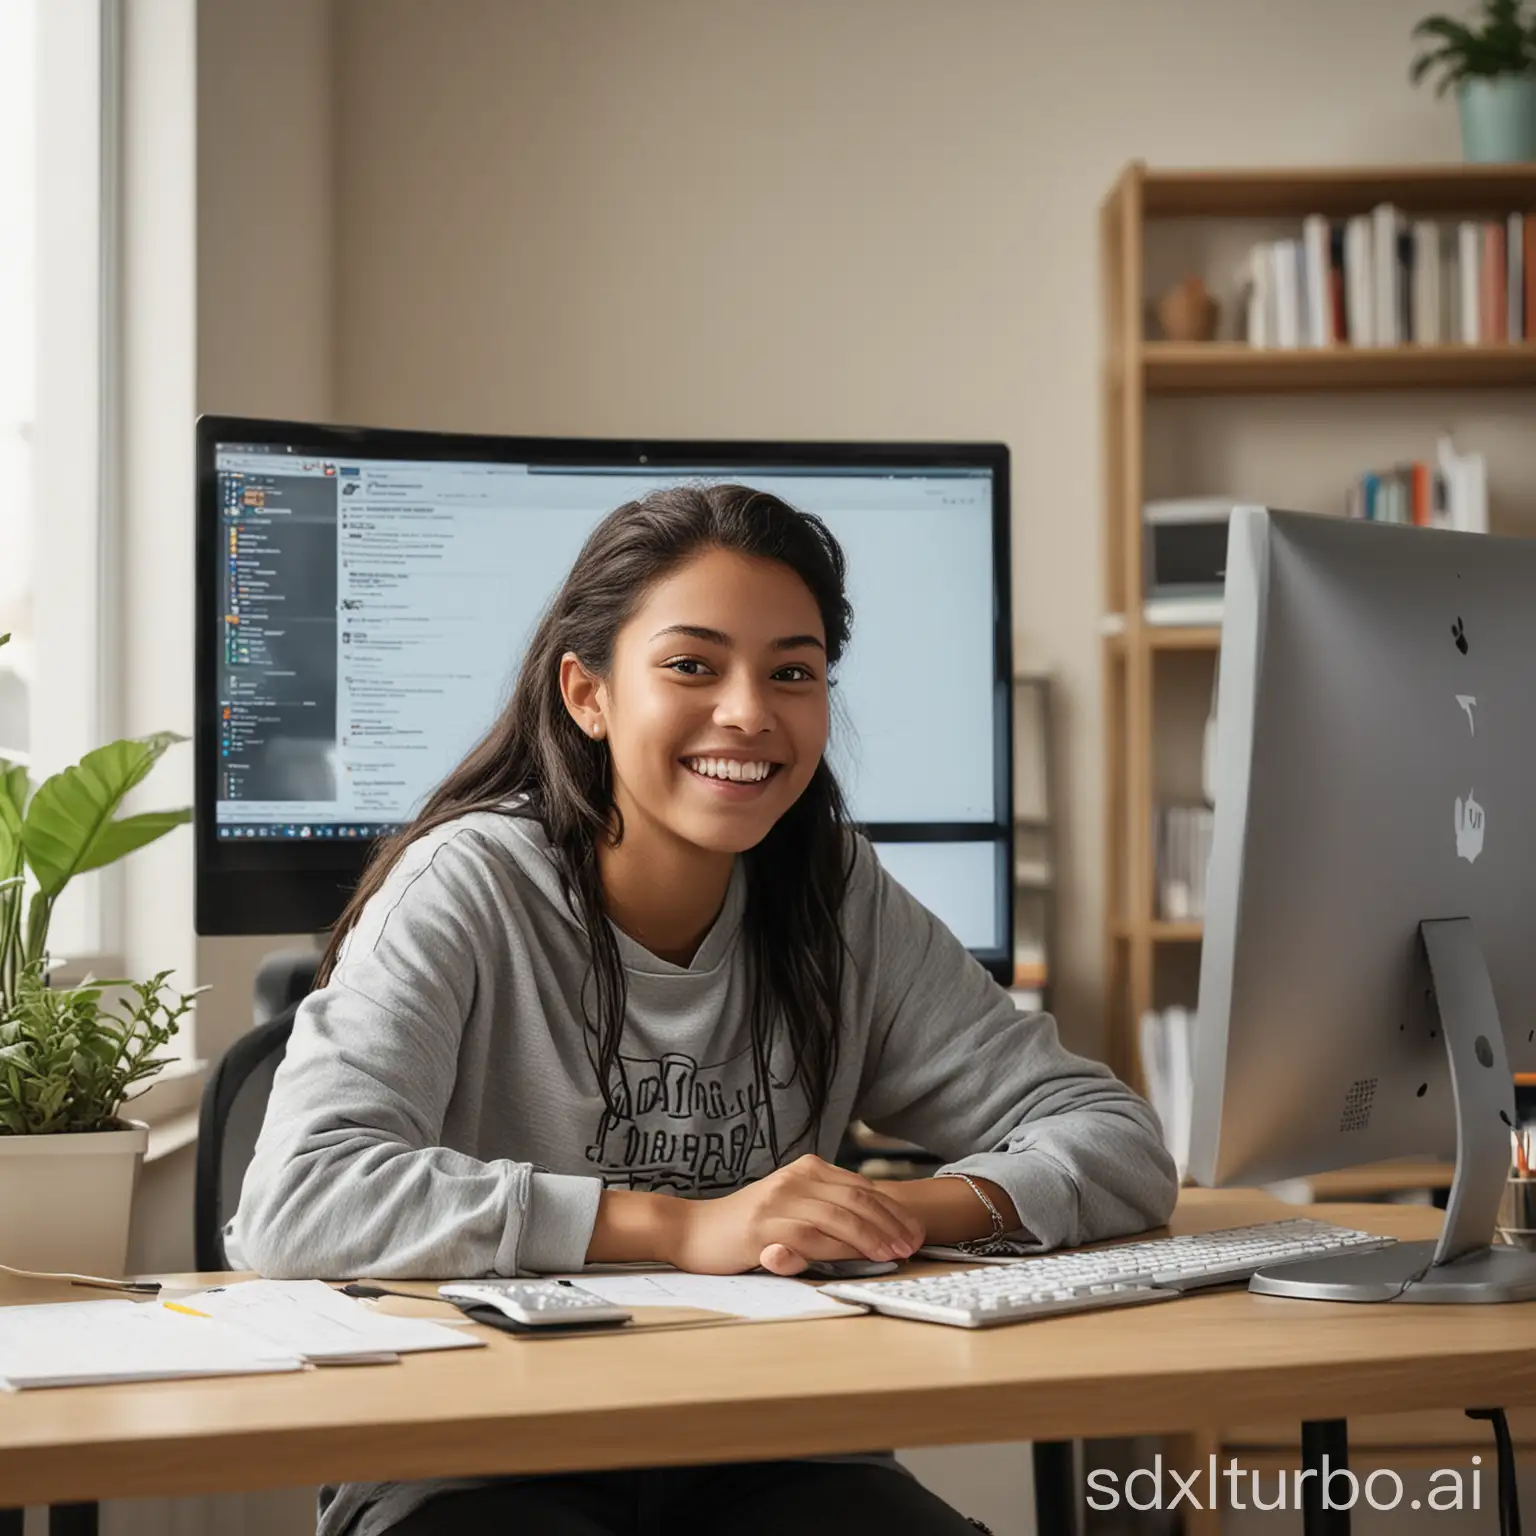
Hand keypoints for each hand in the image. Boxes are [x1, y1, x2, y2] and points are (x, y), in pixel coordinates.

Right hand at [662, 1155, 926, 1275]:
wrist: (694, 1230)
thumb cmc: (746, 1225)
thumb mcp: (791, 1207)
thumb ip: (826, 1210)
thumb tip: (874, 1228)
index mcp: (807, 1170)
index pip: (862, 1188)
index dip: (893, 1210)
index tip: (915, 1230)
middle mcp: (796, 1179)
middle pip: (857, 1200)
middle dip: (891, 1224)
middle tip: (913, 1245)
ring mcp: (779, 1201)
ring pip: (840, 1217)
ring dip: (872, 1238)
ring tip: (894, 1253)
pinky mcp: (764, 1227)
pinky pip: (811, 1237)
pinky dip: (840, 1249)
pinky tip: (858, 1259)